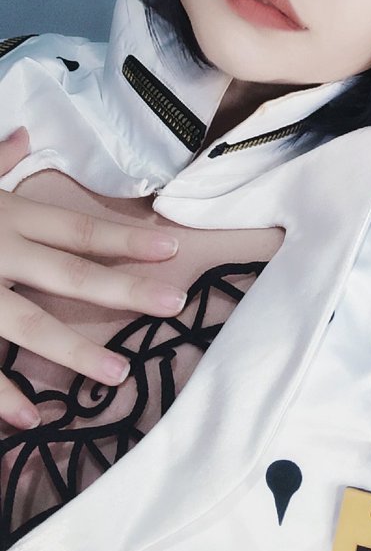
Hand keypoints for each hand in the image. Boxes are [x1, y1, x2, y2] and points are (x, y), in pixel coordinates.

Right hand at [0, 127, 185, 429]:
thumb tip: (21, 135)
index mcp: (5, 214)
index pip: (78, 226)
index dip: (125, 238)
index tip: (171, 248)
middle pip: (71, 271)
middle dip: (125, 289)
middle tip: (174, 304)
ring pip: (29, 321)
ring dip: (75, 350)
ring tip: (117, 375)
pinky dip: (0, 391)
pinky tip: (30, 415)